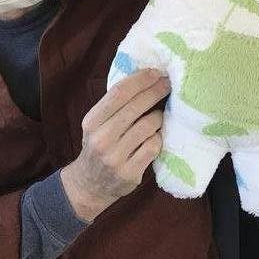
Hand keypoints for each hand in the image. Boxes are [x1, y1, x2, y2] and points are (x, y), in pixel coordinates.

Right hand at [61, 69, 168, 221]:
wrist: (89, 185)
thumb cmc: (98, 146)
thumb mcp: (96, 124)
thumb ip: (114, 106)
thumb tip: (144, 78)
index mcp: (92, 121)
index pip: (118, 93)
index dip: (140, 80)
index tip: (156, 72)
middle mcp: (101, 138)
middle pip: (135, 106)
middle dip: (155, 91)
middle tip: (168, 84)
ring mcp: (115, 157)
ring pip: (148, 126)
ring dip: (158, 117)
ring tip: (159, 115)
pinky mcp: (130, 172)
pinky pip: (153, 146)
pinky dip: (158, 138)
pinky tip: (156, 136)